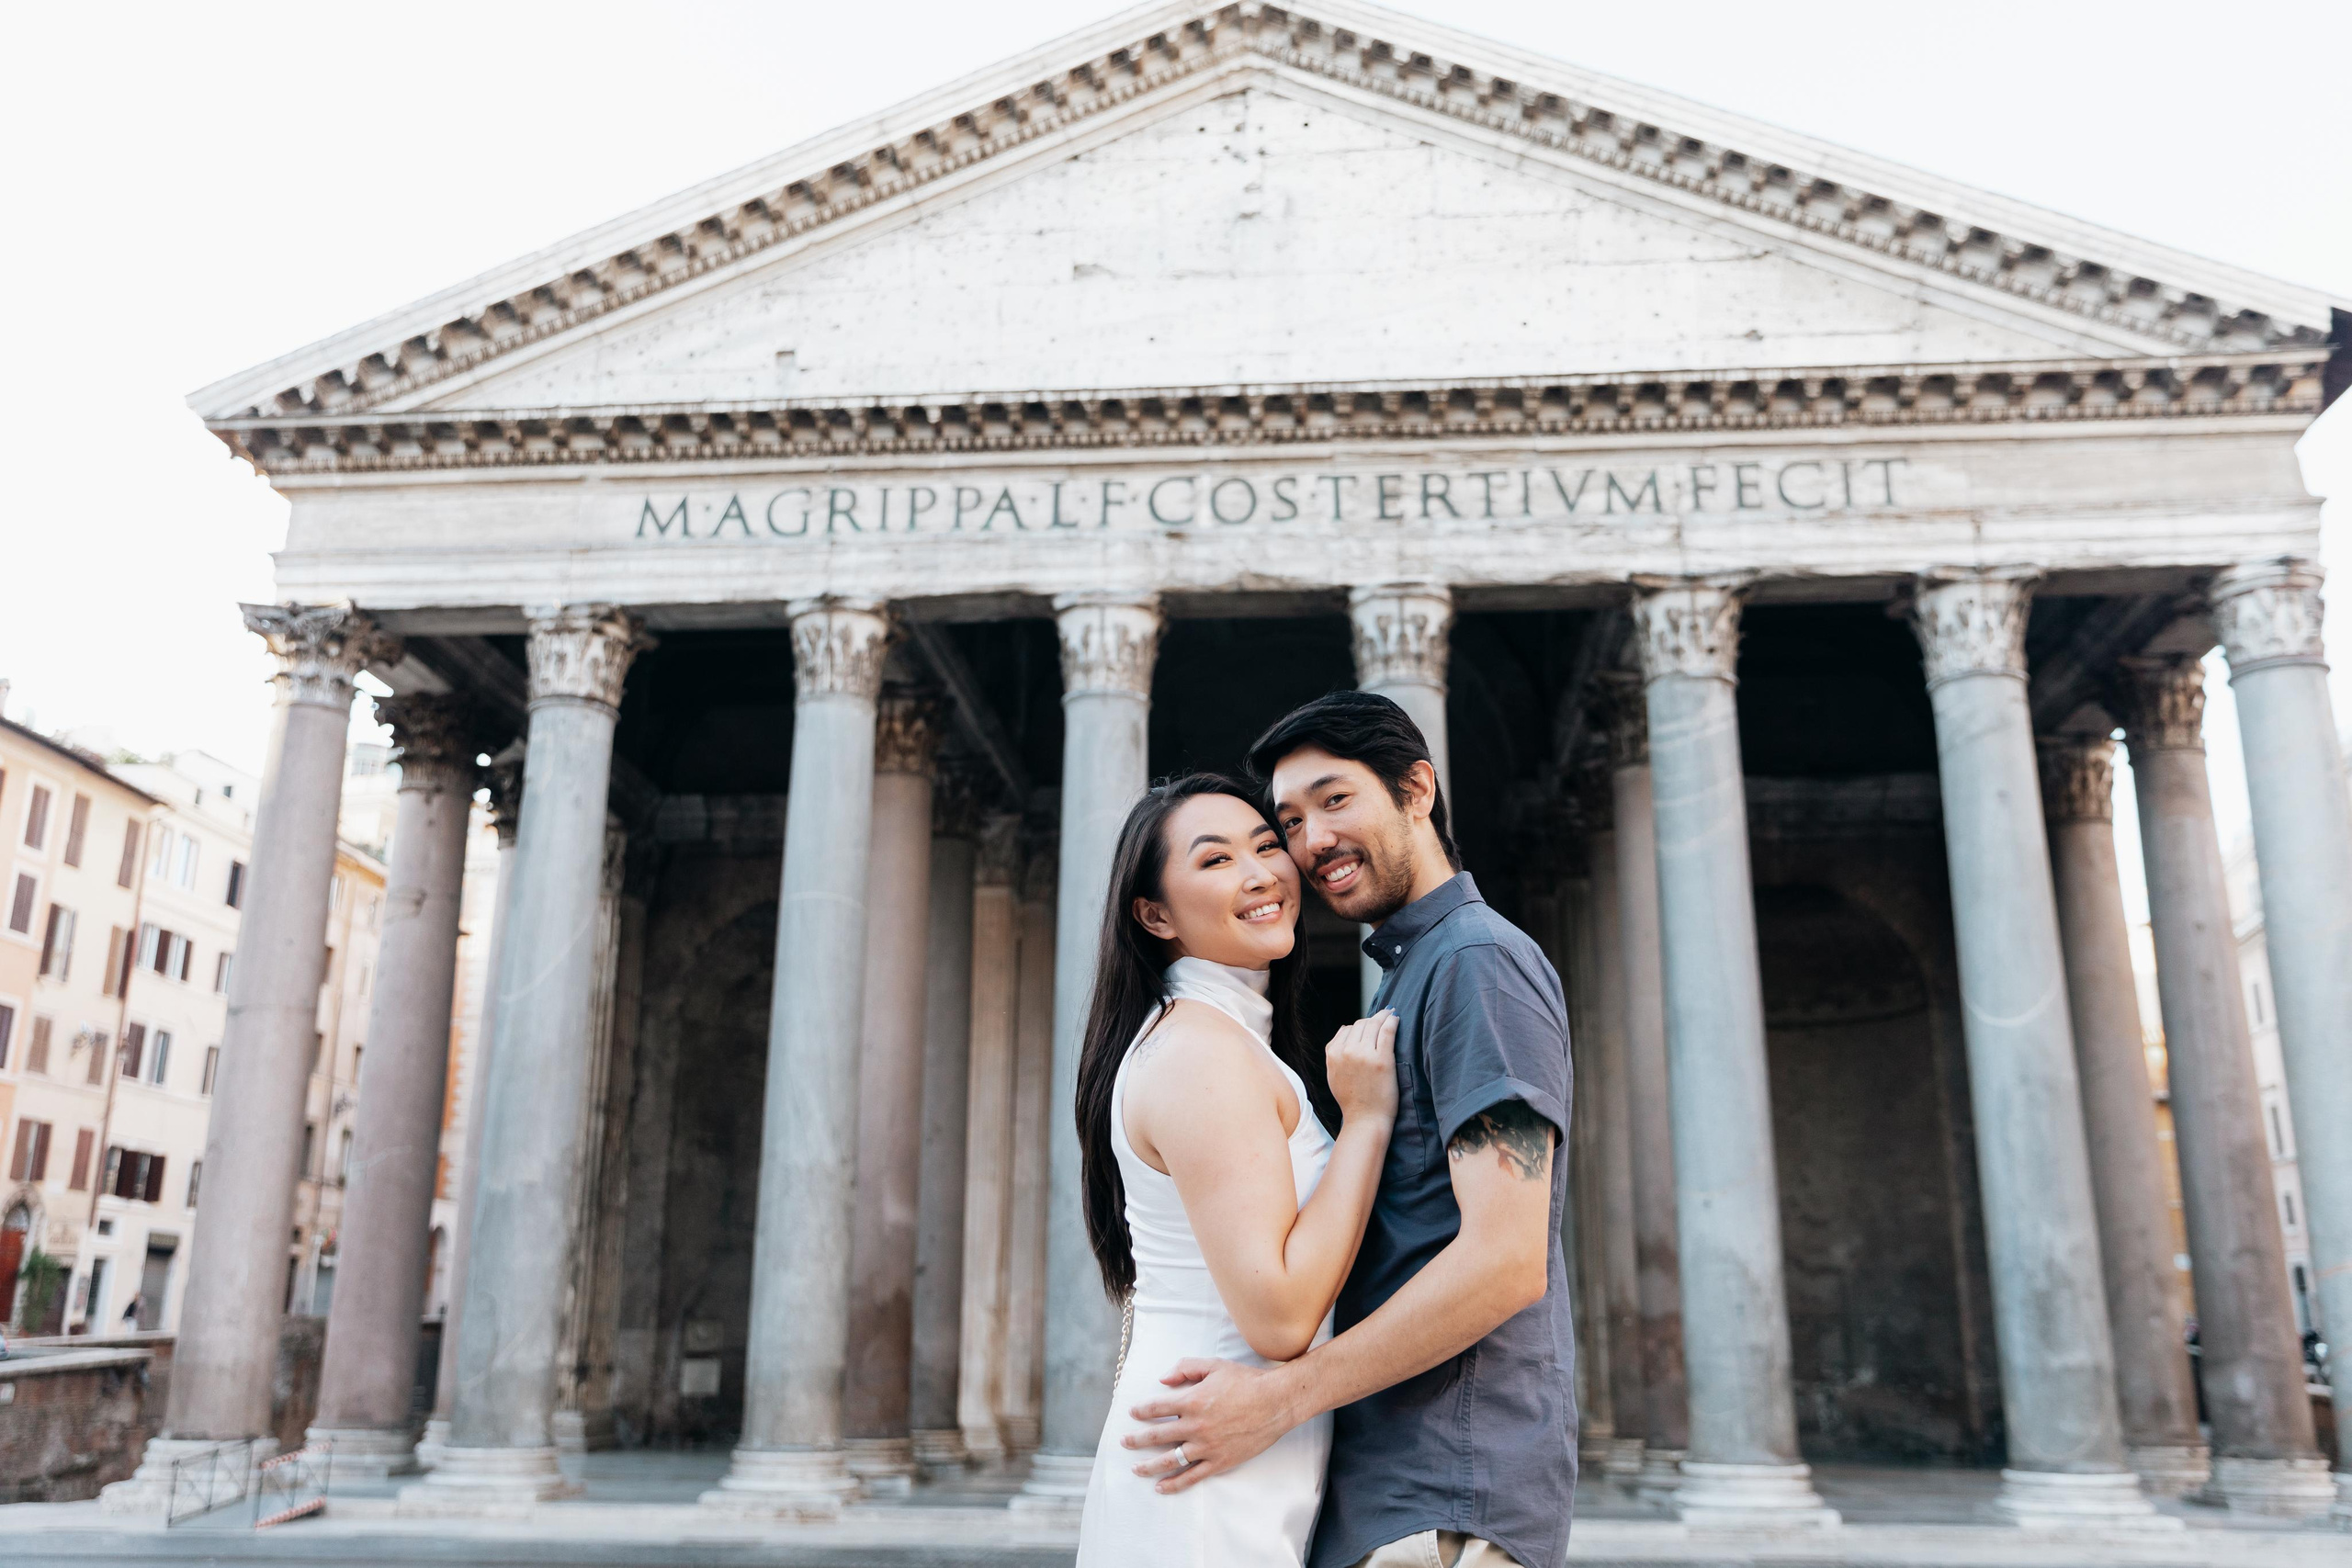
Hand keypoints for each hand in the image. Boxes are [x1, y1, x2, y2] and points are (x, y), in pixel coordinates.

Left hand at [1121, 1358, 1302, 1492]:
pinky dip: (1174, 1484)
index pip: (1156, 1408)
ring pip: (1170, 1460)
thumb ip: (1185, 1368)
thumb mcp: (1213, 1366)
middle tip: (1124, 1442)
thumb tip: (1162, 1379)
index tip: (1132, 1413)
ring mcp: (1206, 1447)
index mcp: (1191, 1401)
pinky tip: (1161, 1487)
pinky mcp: (1219, 1461)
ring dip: (1149, 1465)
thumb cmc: (1246, 1381)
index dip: (1141, 1411)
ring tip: (1136, 1469)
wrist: (1275, 1402)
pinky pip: (1192, 1476)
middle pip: (1156, 1436)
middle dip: (1137, 1440)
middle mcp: (1195, 1426)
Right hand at [1324, 1010, 1397, 1126]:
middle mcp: (1346, 1051)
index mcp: (1333, 1054)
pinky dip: (1392, 1021)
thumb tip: (1344, 1029)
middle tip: (1383, 1016)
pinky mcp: (1382, 1059)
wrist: (1365, 1119)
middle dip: (1372, 1020)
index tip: (1370, 1027)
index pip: (1347, 1029)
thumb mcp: (1333, 1075)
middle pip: (1360, 1024)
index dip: (1360, 1027)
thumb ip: (1334, 1053)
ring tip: (1390, 1014)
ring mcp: (1364, 1054)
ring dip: (1383, 1016)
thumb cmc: (1352, 1100)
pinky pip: (1387, 1031)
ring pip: (1373, 1024)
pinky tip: (1396, 1018)